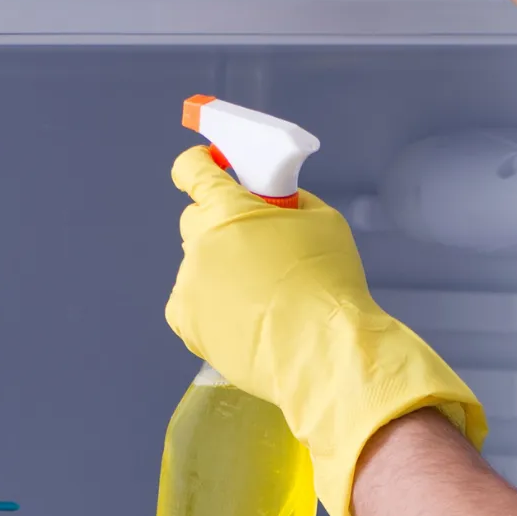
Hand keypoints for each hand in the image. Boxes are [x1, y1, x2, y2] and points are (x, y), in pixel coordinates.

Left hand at [166, 146, 486, 515]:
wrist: (323, 350)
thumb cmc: (329, 281)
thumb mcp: (323, 220)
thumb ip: (289, 204)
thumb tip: (275, 206)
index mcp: (227, 208)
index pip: (191, 169)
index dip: (199, 164)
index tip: (209, 167)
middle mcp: (199, 243)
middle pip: (196, 220)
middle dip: (220, 224)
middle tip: (256, 242)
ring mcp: (189, 286)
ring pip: (198, 266)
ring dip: (220, 270)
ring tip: (262, 296)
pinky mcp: (187, 324)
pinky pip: (193, 304)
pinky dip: (212, 306)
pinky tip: (245, 317)